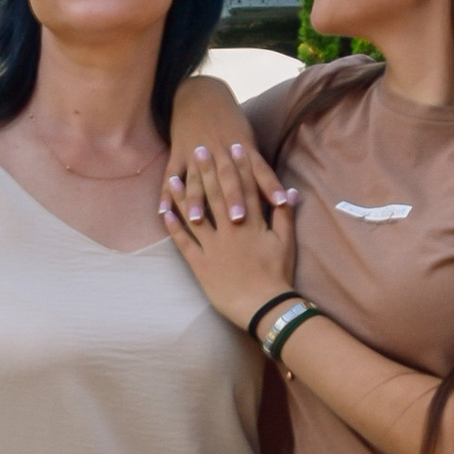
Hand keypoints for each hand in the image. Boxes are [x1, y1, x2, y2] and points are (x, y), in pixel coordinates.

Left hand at [161, 136, 297, 331]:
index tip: (234, 146)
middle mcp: (229, 230)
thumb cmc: (278, 274)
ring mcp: (212, 246)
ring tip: (175, 177)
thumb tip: (288, 192)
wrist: (263, 307)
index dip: (240, 166)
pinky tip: (165, 212)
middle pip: (217, 194)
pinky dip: (173, 227)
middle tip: (200, 148)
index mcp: (251, 223)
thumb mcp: (286, 242)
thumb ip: (284, 215)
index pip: (245, 188)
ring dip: (183, 195)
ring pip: (195, 214)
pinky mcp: (200, 264)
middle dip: (208, 170)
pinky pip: (184, 242)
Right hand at [163, 79, 295, 229]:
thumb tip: (282, 197)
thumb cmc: (231, 124)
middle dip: (233, 197)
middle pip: (228, 177)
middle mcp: (220, 151)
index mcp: (242, 147)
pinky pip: (171, 175)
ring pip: (197, 179)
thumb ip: (260, 169)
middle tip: (238, 219)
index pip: (259, 169)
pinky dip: (167, 193)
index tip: (281, 204)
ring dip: (196, 200)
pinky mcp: (178, 154)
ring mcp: (196, 153)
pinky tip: (163, 211)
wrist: (201, 95)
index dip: (270, 185)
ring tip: (196, 220)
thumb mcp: (249, 139)